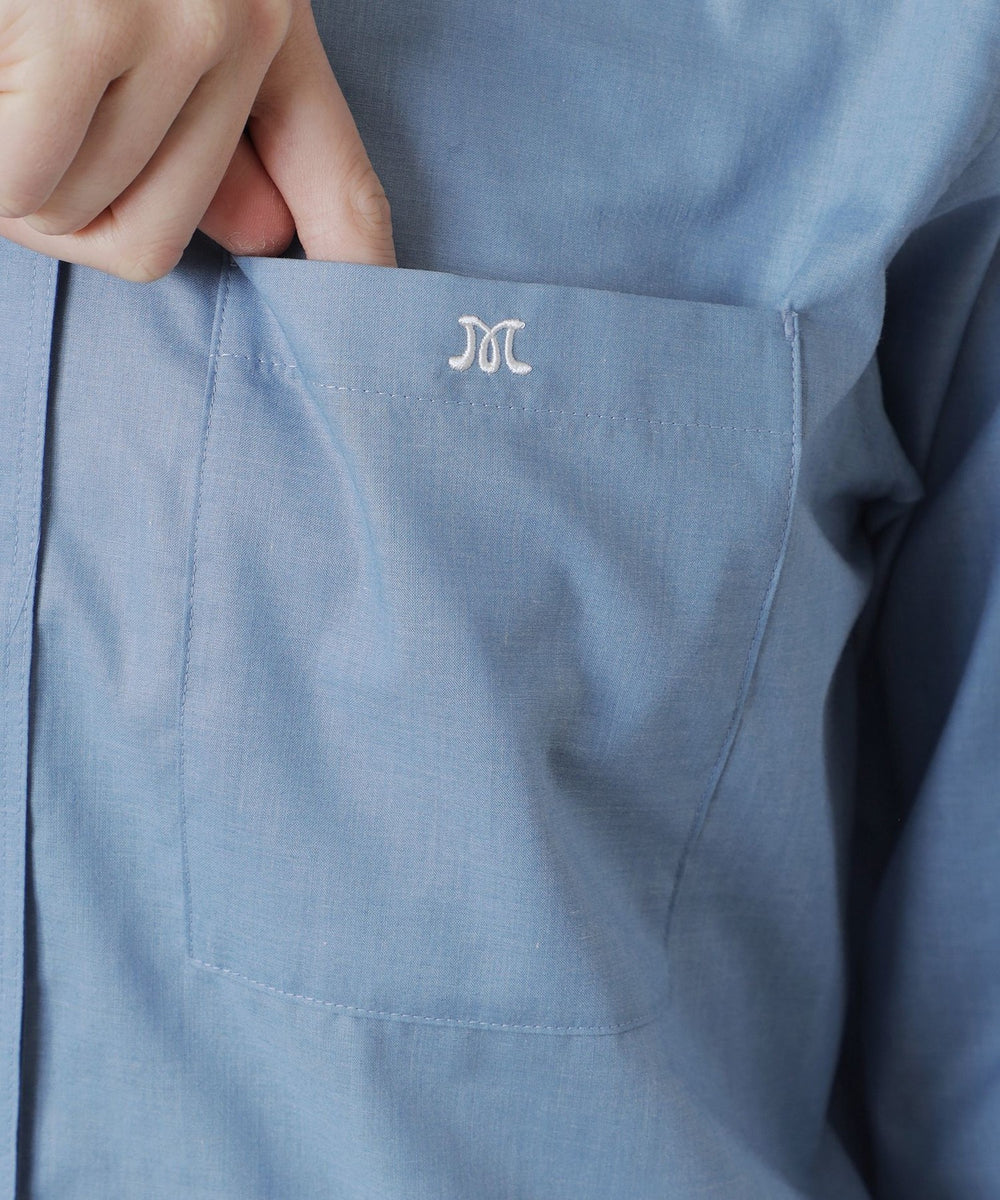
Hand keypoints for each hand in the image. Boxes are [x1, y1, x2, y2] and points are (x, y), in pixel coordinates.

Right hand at [0, 0, 394, 279]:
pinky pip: (27, 189)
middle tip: (23, 114)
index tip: (375, 319)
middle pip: (158, 234)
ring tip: (7, 69)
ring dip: (16, 177)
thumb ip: (214, 133)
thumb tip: (266, 236)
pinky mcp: (85, 24)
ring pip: (85, 214)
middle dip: (66, 205)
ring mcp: (171, 21)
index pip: (337, 178)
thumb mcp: (161, 23)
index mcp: (263, 10)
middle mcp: (237, 16)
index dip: (356, 261)